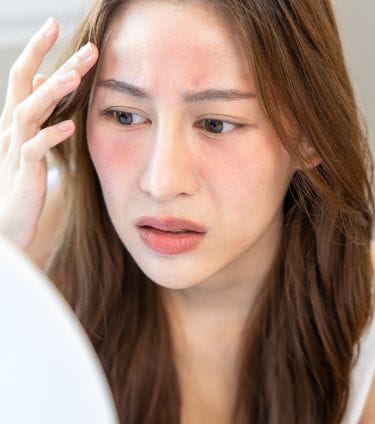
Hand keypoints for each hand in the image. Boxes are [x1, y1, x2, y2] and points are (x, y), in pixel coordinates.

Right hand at [0, 17, 97, 247]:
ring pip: (28, 113)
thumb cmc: (21, 178)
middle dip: (53, 62)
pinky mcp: (24, 173)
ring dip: (52, 93)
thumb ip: (35, 112)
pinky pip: (35, 151)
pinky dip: (50, 136)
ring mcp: (16, 150)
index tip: (54, 23)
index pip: (24, 76)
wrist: (8, 219)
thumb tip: (40, 79)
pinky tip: (69, 126)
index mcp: (16, 120)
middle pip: (28, 86)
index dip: (37, 50)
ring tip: (76, 76)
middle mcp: (12, 129)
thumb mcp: (28, 140)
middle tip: (87, 47)